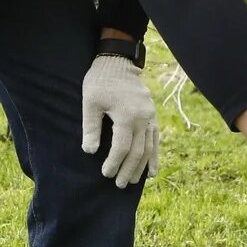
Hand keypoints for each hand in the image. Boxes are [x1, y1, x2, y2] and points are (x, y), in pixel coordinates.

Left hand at [80, 55, 158, 186]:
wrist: (118, 61)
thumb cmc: (100, 81)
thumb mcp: (90, 103)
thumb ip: (91, 128)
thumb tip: (90, 151)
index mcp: (127, 116)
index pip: (121, 147)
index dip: (114, 163)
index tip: (105, 173)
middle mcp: (143, 118)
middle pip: (138, 151)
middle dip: (128, 170)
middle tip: (120, 185)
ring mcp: (150, 116)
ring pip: (149, 147)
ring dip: (141, 167)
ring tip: (134, 181)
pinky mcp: (152, 114)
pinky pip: (155, 139)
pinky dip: (155, 156)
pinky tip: (152, 171)